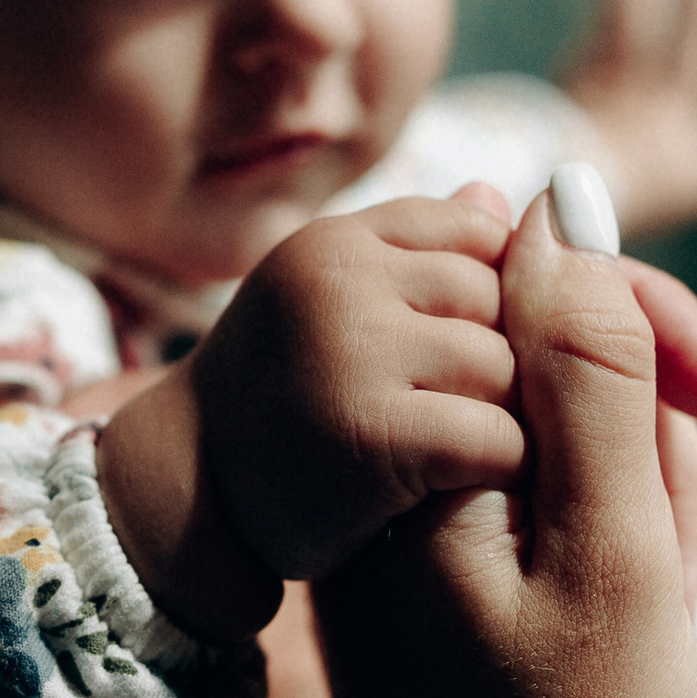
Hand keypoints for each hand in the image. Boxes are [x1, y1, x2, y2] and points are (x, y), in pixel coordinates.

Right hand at [103, 191, 522, 636]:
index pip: (476, 232)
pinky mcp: (373, 433)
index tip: (453, 353)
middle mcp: (337, 281)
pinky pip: (497, 438)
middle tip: (446, 411)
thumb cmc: (280, 400)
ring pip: (506, 367)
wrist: (187, 497)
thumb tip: (509, 200)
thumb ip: (419, 254)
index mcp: (333, 242)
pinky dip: (495, 472)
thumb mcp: (331, 301)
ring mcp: (351, 353)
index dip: (488, 299)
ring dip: (498, 420)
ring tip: (446, 452)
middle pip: (500, 297)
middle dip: (496, 358)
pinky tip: (455, 490)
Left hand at [315, 173, 696, 697]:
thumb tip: (548, 210)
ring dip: (657, 539)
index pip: (550, 304)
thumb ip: (585, 380)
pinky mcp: (456, 600)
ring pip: (590, 469)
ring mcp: (425, 551)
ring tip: (652, 649)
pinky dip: (623, 587)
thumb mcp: (612, 565)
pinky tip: (633, 667)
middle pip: (578, 389)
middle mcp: (400, 494)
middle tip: (669, 594)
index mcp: (412, 468)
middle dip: (661, 471)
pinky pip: (563, 541)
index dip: (657, 357)